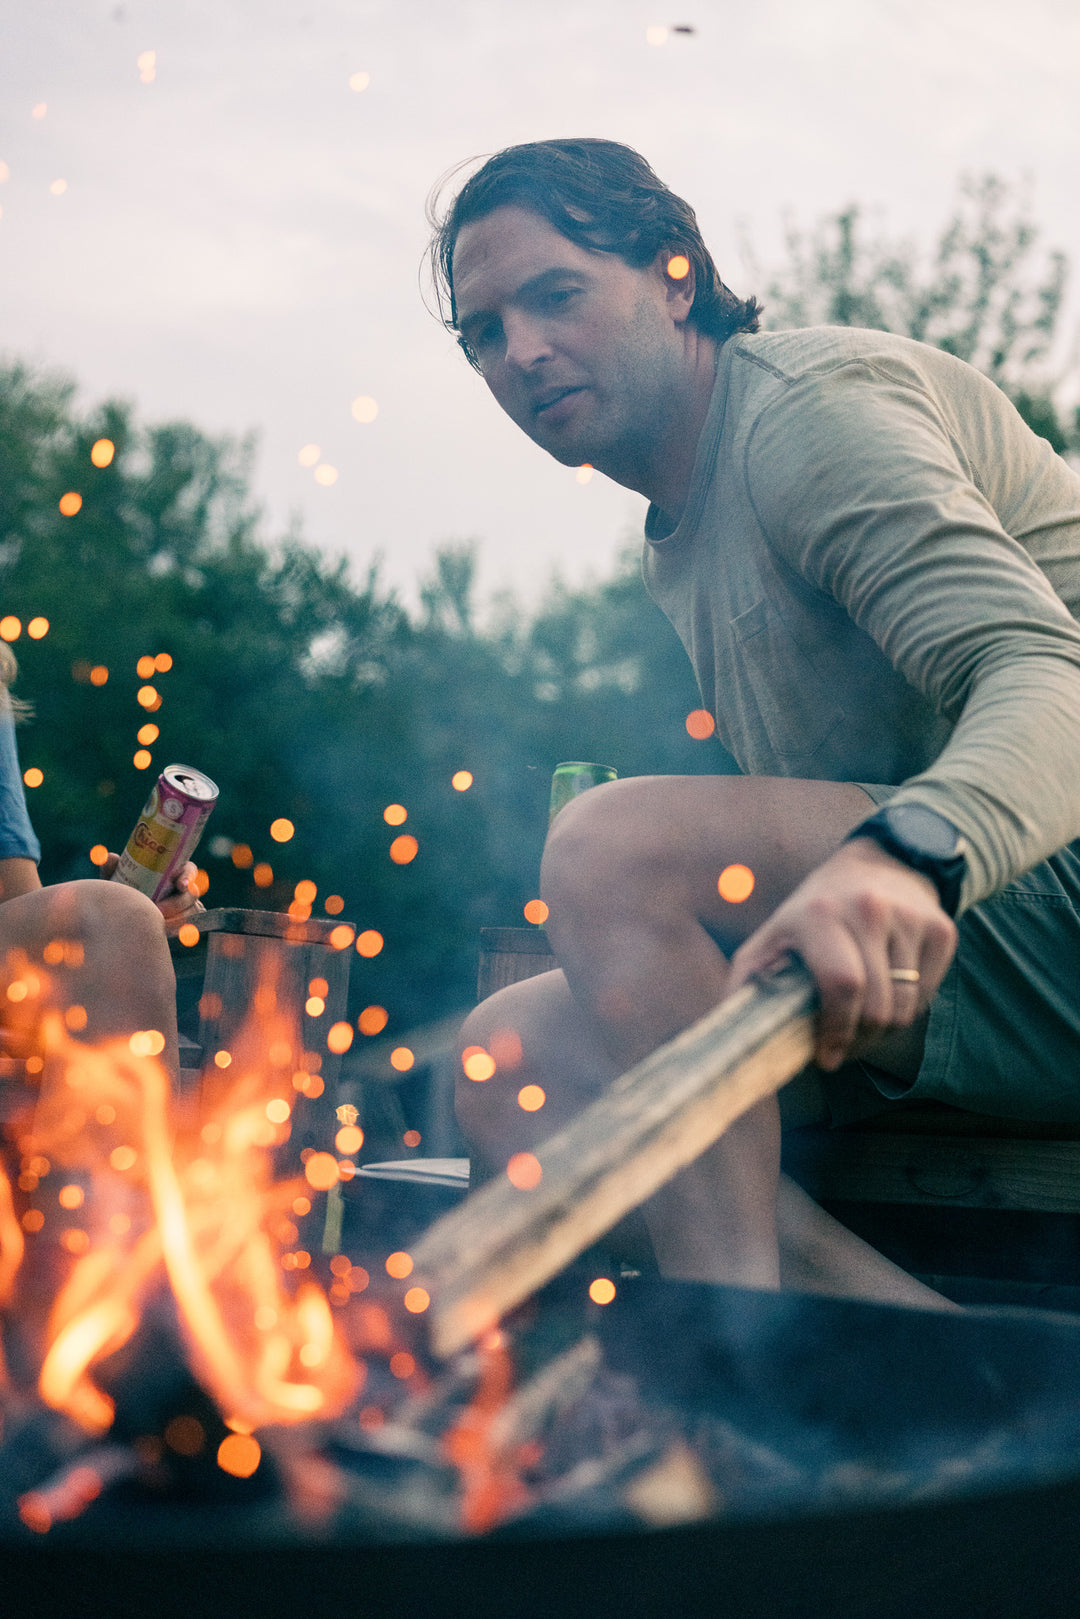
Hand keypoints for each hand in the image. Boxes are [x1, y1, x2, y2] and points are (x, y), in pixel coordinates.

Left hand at [99, 854, 203, 929]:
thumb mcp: (118, 878)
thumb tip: (109, 857)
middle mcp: (182, 889)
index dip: (188, 877)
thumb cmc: (124, 890)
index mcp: (173, 872)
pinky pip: (188, 927)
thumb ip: (113, 867)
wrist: (122, 914)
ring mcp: (185, 907)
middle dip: (179, 903)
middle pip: (192, 894)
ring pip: (191, 912)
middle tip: (159, 910)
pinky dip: (179, 930)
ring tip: (160, 925)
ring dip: (178, 919)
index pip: (189, 870)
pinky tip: (165, 933)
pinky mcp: (182, 924)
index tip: (180, 885)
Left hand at [724, 838, 957, 1070]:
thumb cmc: (813, 913)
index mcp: (820, 913)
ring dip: (883, 1027)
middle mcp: (869, 910)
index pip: (842, 986)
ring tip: (861, 1016)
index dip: (837, 1031)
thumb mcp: (772, 936)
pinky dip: (908, 1006)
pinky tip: (888, 988)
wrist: (878, 863)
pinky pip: (927, 995)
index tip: (826, 1056)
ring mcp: (910, 918)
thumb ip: (747, 982)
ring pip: (905, 1008)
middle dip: (859, 1039)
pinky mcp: (941, 929)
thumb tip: (732, 1037)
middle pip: (878, 1007)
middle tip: (844, 1044)